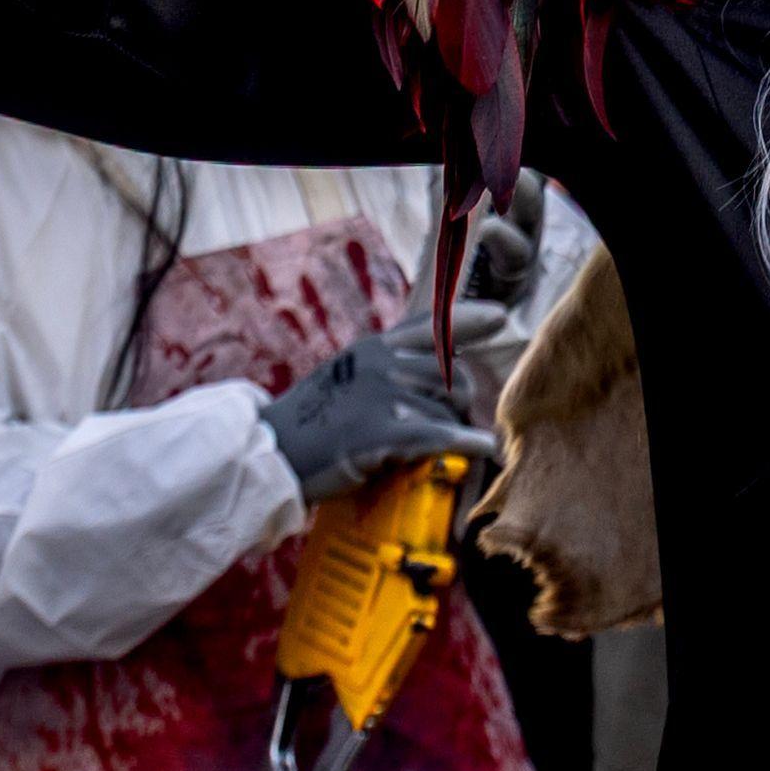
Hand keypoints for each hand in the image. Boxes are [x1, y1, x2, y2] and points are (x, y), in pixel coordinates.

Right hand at [260, 330, 489, 503]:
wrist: (270, 452)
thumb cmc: (311, 421)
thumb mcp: (346, 377)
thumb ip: (385, 366)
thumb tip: (434, 368)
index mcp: (373, 348)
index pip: (429, 327)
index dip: (467, 320)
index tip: (499, 318)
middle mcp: (381, 363)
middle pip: (451, 375)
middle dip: (458, 401)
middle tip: (448, 422)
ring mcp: (381, 395)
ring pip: (446, 410)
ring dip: (450, 430)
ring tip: (431, 445)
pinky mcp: (379, 432)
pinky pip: (438, 434)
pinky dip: (465, 442)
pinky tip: (484, 448)